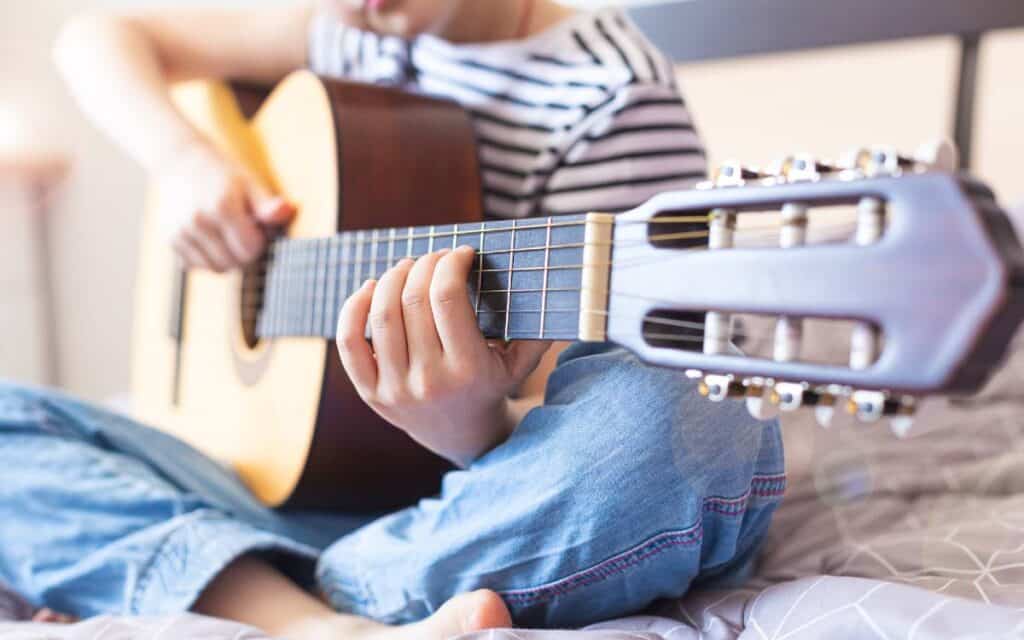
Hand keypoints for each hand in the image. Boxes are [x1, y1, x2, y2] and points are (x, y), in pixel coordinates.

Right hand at [157, 144, 294, 271]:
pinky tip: (209, 237)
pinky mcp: (170, 240)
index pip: (250, 250)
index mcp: (222, 206)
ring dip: (227, 258)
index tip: (256, 226)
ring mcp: (180, 232)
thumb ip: (268, 204)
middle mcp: (197, 221)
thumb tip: (286, 211)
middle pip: (234, 263)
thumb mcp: (250, 183)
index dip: (259, 241)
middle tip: (242, 230)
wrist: (180, 162)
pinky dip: (207, 258)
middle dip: (244, 252)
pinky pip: (196, 266)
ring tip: (226, 234)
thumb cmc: (224, 175)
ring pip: (216, 269)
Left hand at [336, 246, 550, 466]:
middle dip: (424, 265)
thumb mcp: (520, 361)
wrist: (461, 434)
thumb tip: (556, 284)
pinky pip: (349, 342)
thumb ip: (538, 327)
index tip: (461, 253)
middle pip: (413, 301)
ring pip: (381, 316)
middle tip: (435, 257)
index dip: (450, 263)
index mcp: (468, 369)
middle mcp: (429, 381)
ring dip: (391, 278)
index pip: (447, 298)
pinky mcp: (371, 394)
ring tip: (407, 267)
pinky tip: (370, 287)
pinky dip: (353, 307)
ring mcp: (395, 390)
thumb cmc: (492, 383)